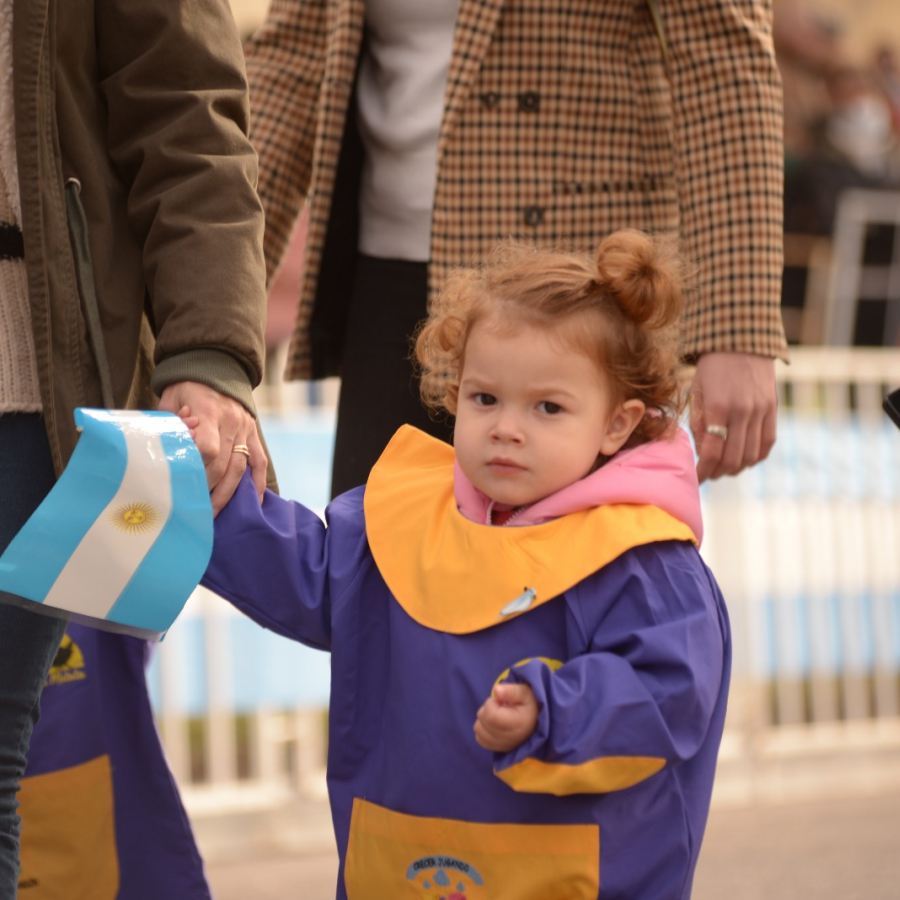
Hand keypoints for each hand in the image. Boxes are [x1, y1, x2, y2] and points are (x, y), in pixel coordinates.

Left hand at [159, 381, 266, 515]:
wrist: (215, 365)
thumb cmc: (186, 386)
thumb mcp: (171, 399)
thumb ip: (171, 424)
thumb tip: (170, 449)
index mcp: (209, 412)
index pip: (209, 449)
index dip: (198, 469)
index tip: (184, 484)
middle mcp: (232, 422)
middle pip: (224, 465)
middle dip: (209, 490)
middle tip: (194, 509)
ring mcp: (245, 429)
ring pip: (241, 468)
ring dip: (228, 493)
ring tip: (215, 513)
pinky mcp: (253, 434)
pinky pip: (260, 462)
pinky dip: (258, 483)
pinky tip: (254, 502)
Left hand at [473, 682, 538, 751]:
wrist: (535, 720)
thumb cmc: (528, 704)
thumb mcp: (524, 692)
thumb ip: (510, 691)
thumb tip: (496, 690)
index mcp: (518, 724)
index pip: (491, 716)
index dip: (491, 703)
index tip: (501, 700)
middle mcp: (510, 739)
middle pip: (483, 720)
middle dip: (487, 708)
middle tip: (501, 707)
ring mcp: (502, 746)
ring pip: (478, 728)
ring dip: (484, 718)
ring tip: (498, 715)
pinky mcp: (497, 749)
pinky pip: (479, 738)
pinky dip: (483, 729)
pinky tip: (494, 724)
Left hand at [690, 352, 776, 482]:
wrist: (741, 342)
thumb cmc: (712, 368)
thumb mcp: (697, 392)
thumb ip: (699, 424)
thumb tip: (703, 454)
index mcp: (718, 407)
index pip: (712, 452)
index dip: (703, 471)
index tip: (696, 479)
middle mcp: (741, 411)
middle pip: (733, 458)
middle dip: (719, 472)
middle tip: (709, 474)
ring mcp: (760, 411)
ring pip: (752, 455)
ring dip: (737, 468)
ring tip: (725, 468)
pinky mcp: (772, 409)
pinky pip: (768, 443)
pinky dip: (756, 457)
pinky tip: (745, 459)